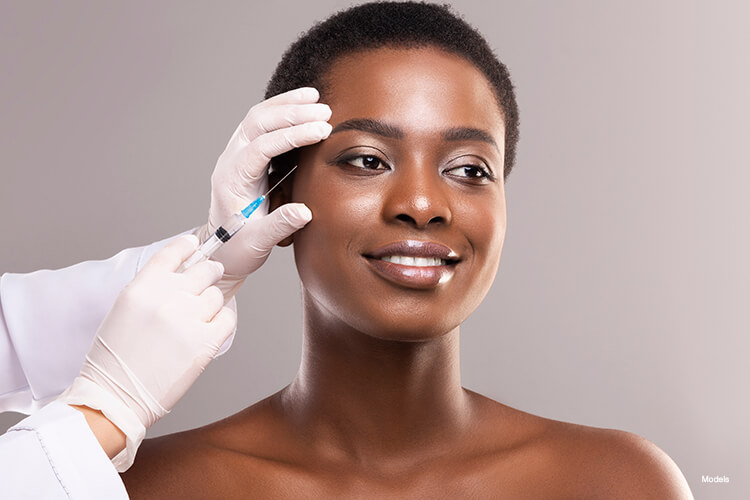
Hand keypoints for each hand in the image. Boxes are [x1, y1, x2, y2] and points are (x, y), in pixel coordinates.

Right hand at [57, 234, 236, 469]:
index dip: (188, 246)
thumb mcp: (125, 310)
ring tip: (201, 316)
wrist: (115, 397)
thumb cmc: (114, 359)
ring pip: (217, 295)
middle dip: (210, 273)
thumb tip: (181, 277)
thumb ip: (152, 289)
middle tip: (212, 276)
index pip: (172, 253)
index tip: (196, 245)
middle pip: (204, 270)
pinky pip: (227, 319)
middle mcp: (167, 298)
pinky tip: (213, 328)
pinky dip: (224, 321)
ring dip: (213, 303)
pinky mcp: (205, 342)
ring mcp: (188, 319)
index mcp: (142, 287)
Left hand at [200, 87, 331, 297]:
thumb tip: (304, 211)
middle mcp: (230, 160)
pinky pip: (262, 124)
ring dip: (287, 104)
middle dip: (292, 112)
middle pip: (258, 122)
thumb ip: (280, 225)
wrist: (220, 249)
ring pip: (258, 116)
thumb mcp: (258, 242)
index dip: (293, 135)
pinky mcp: (247, 154)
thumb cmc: (237, 248)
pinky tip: (303, 106)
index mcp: (232, 179)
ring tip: (315, 97)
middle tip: (325, 111)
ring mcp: (237, 154)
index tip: (322, 130)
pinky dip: (283, 111)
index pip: (262, 146)